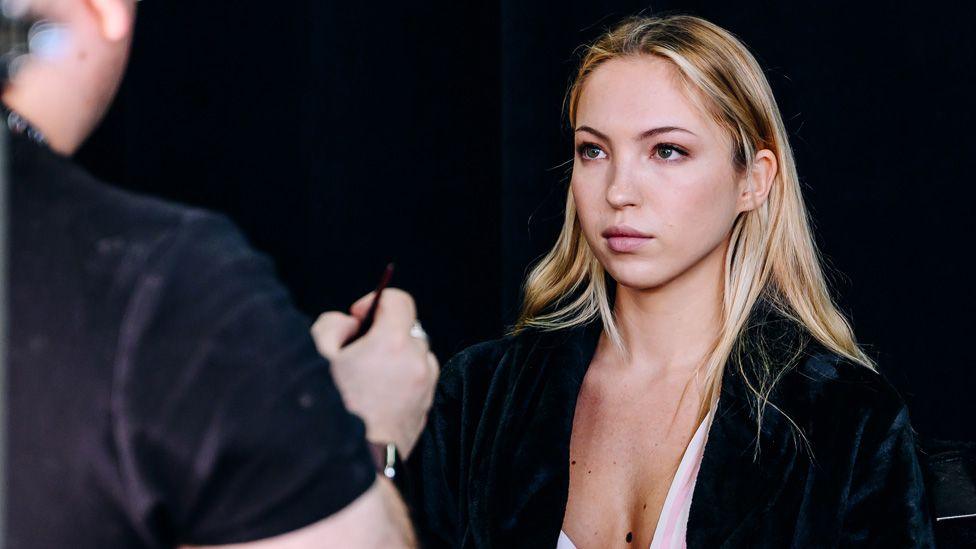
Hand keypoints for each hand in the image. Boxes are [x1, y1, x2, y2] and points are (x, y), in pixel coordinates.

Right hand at [311, 288, 438, 459]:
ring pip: (415, 357)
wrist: (348, 470)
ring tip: (365, 378)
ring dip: (395, 357)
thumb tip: (350, 325)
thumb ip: (332, 325)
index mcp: (394, 344)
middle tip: (355, 352)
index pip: (399, 301)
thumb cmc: (329, 409)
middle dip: (383, 333)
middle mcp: (418, 363)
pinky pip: (417, 382)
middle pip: (408, 329)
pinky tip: (374, 397)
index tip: (356, 318)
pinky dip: (401, 380)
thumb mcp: (315, 355)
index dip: (375, 302)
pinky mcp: (424, 412)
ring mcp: (425, 389)